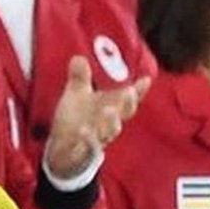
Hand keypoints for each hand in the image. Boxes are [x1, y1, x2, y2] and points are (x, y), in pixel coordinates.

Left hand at [42, 56, 148, 180]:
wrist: (63, 150)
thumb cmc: (76, 119)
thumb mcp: (77, 96)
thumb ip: (80, 78)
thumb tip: (77, 57)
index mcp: (111, 107)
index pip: (128, 98)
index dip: (139, 90)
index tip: (146, 79)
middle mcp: (109, 123)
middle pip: (125, 114)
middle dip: (128, 103)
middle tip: (129, 92)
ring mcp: (99, 138)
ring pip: (111, 131)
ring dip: (112, 121)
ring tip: (108, 110)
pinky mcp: (86, 151)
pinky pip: (90, 147)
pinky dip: (89, 139)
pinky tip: (84, 130)